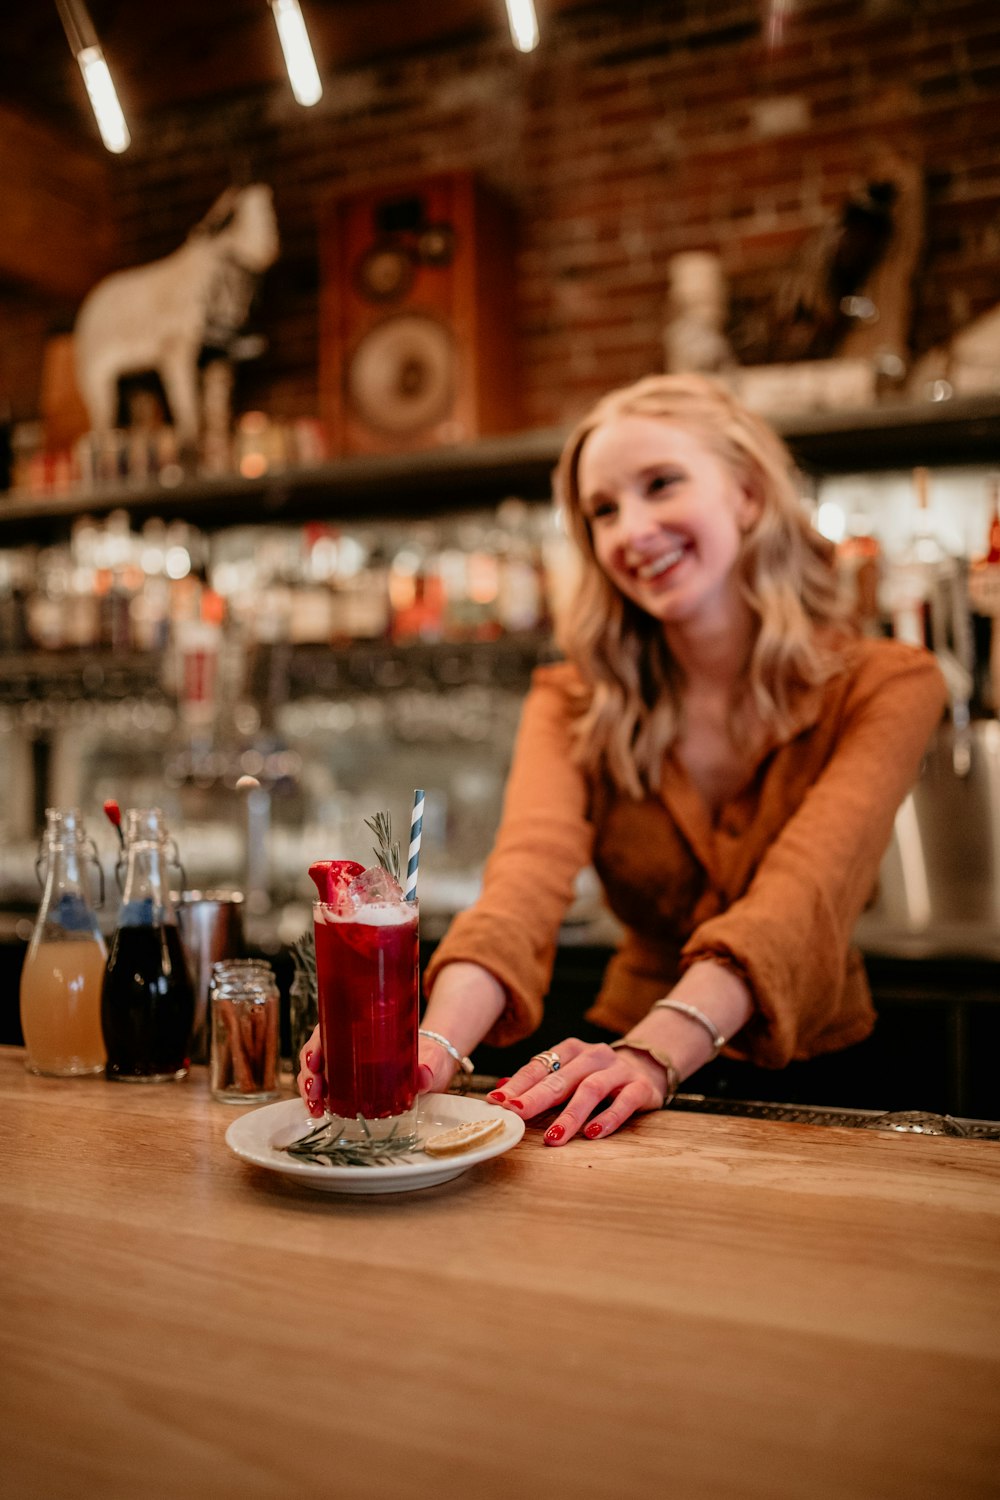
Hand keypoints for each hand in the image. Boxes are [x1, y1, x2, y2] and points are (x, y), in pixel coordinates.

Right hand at [297, 1024, 461, 1110]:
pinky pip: (324, 1087)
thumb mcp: (430, 1060)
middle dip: (308, 1070)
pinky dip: (316, 1098)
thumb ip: (428, 1068)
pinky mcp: (348, 1084)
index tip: (315, 1059)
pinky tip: (318, 1111)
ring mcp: (347, 1065)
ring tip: (314, 1105)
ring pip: (316, 1070)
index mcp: (365, 1028)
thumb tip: (423, 1076)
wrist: (434, 1067)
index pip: (331, 1027)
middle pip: (317, 1050)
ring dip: (308, 1087)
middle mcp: (350, 1044)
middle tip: (314, 1089)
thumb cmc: (429, 1057)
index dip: (317, 1042)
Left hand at [486, 1037, 668, 1145]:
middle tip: (517, 1114)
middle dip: (537, 1097)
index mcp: (571, 1050)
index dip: (518, 1084)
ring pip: (591, 1089)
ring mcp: (619, 1070)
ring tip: (553, 1137)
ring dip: (570, 1114)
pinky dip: (608, 1118)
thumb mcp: (568, 1074)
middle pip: (562, 1077)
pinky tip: (593, 1134)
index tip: (498, 1101)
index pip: (540, 1066)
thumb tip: (499, 1092)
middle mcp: (594, 1055)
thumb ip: (538, 1083)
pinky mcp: (641, 1087)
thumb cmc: (597, 1075)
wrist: (647, 1066)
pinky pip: (624, 1102)